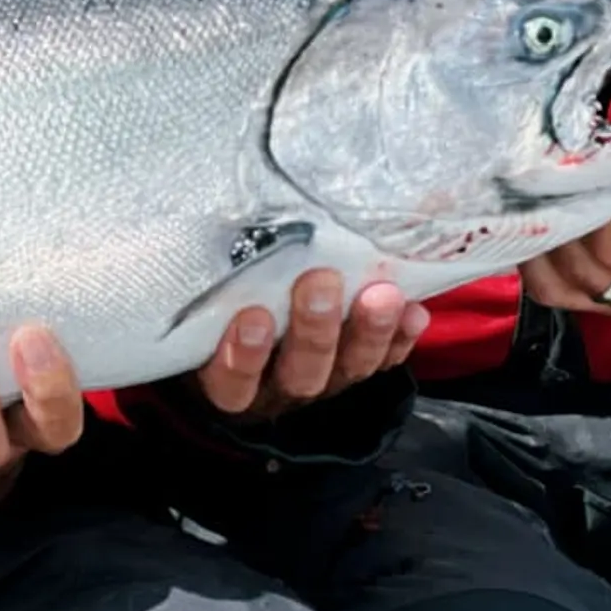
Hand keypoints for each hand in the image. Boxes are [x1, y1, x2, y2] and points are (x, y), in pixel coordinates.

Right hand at [196, 269, 427, 419]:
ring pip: (348, 372)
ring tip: (382, 294)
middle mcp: (277, 388)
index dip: (244, 356)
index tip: (253, 316)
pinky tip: (414, 312)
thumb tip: (213, 222)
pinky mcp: (353, 371)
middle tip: (322, 283)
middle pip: (301, 374)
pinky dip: (399, 339)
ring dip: (367, 333)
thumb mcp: (196, 308)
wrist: (239, 341)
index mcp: (227, 381)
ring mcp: (321, 383)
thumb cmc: (208, 313)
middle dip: (315, 330)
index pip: (232, 382)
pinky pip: (383, 364)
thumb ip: (205, 284)